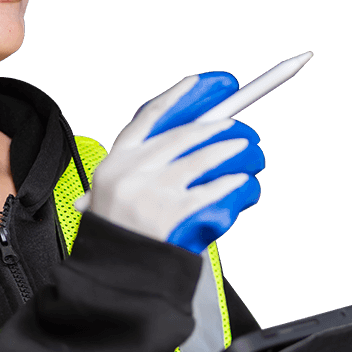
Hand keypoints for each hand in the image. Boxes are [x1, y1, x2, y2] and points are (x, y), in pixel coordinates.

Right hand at [75, 72, 263, 254]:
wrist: (113, 269)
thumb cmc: (113, 231)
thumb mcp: (109, 191)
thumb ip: (136, 166)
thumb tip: (180, 145)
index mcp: (115, 161)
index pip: (146, 119)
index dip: (172, 98)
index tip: (193, 83)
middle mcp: (133, 170)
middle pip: (178, 136)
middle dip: (210, 126)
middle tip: (230, 122)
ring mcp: (154, 190)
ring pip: (199, 159)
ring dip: (225, 150)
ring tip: (242, 147)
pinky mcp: (173, 211)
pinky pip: (209, 191)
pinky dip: (228, 184)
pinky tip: (240, 180)